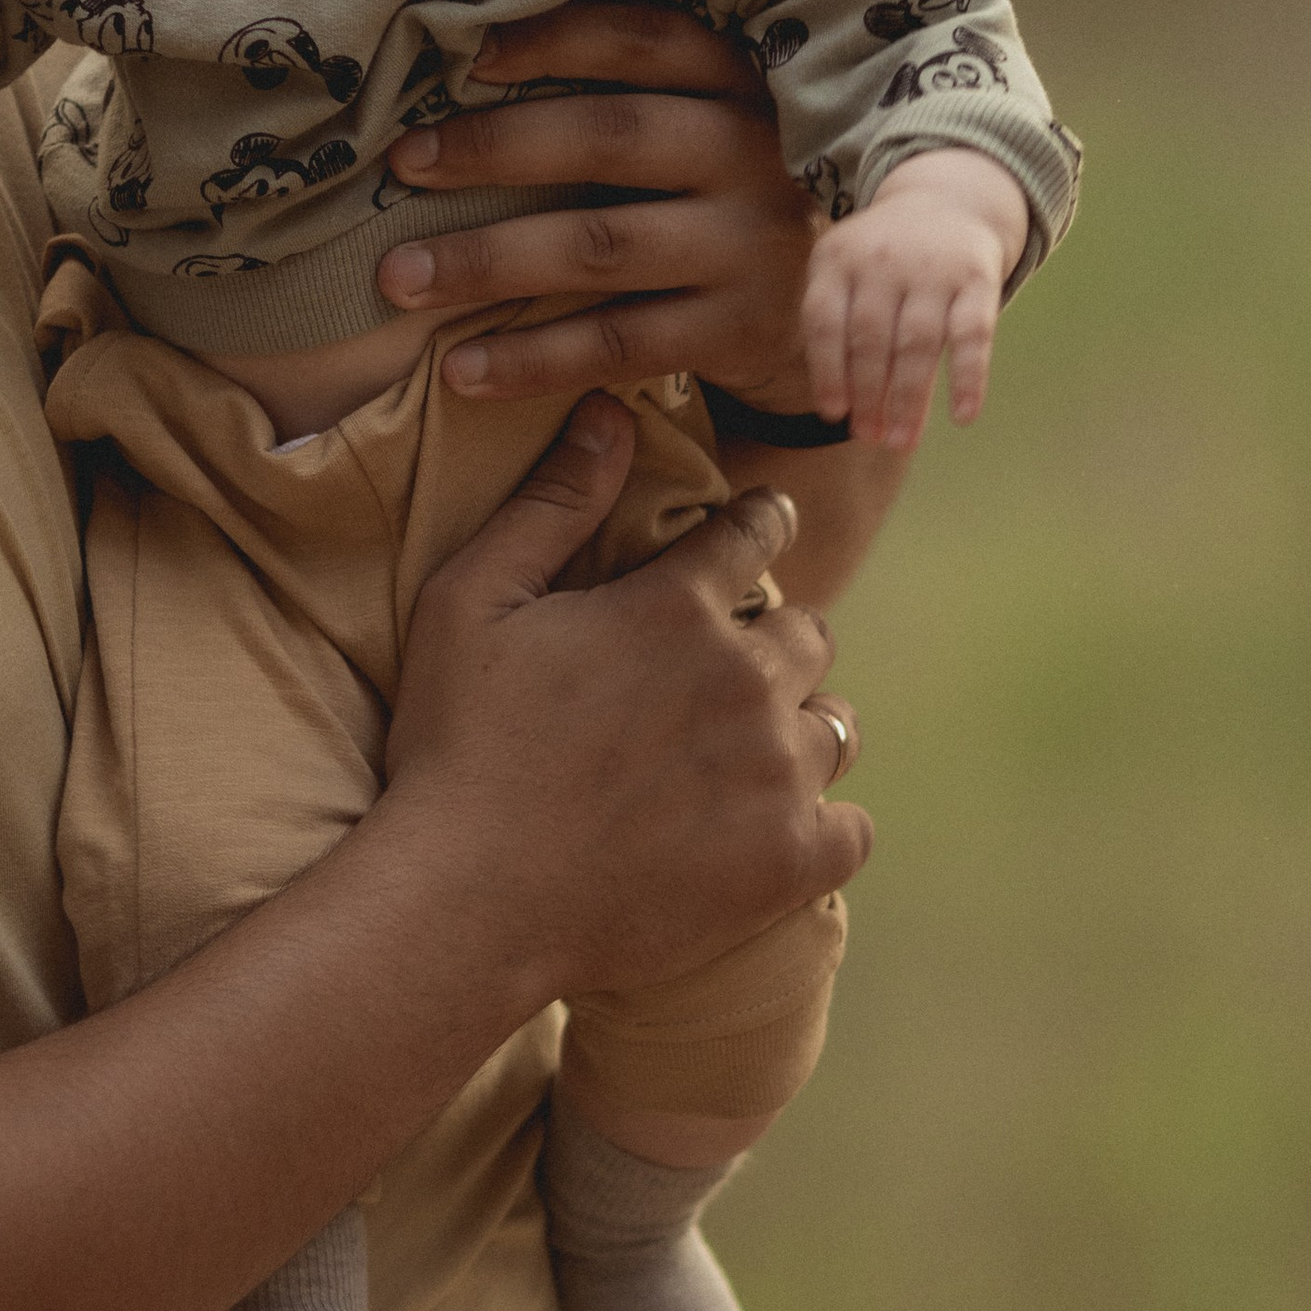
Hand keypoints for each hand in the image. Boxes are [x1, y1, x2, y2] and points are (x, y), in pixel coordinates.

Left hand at [369, 2, 822, 405]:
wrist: (844, 307)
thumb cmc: (732, 193)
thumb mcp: (716, 120)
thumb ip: (636, 90)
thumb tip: (474, 60)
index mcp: (739, 81)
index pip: (641, 40)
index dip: (553, 39)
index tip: (468, 52)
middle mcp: (751, 154)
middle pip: (608, 137)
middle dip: (493, 148)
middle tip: (402, 164)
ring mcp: (748, 246)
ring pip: (599, 246)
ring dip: (487, 261)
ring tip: (399, 277)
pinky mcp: (737, 331)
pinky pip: (617, 344)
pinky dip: (532, 359)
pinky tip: (460, 370)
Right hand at [386, 400, 870, 1010]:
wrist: (467, 900)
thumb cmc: (458, 745)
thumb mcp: (474, 601)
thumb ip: (553, 502)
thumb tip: (609, 410)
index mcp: (678, 606)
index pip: (758, 533)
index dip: (755, 531)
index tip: (751, 541)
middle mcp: (747, 678)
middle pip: (809, 634)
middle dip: (773, 646)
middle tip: (719, 682)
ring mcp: (777, 773)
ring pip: (833, 728)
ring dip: (796, 734)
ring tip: (741, 762)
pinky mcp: (791, 860)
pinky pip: (852, 828)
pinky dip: (820, 829)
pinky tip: (771, 835)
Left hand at [802, 147, 1029, 448]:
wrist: (948, 200)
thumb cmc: (883, 256)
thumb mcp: (843, 266)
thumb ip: (830, 321)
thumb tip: (834, 405)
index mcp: (839, 259)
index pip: (826, 322)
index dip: (828, 372)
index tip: (834, 414)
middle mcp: (884, 261)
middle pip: (872, 339)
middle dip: (869, 395)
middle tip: (870, 437)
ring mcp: (933, 270)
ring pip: (918, 343)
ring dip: (910, 398)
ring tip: (902, 441)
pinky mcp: (978, 279)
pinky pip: (974, 334)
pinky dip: (969, 378)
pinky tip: (963, 416)